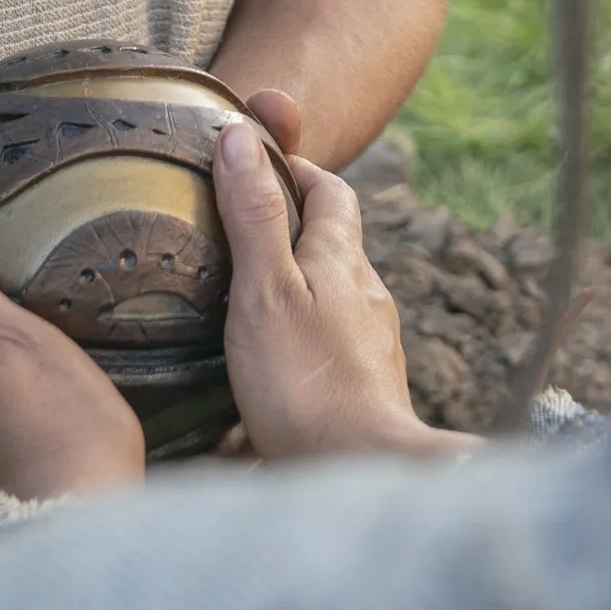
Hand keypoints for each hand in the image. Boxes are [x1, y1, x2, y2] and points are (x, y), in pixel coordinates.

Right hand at [214, 118, 479, 462]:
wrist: (361, 471)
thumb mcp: (265, 289)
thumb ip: (253, 216)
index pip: (331, 191)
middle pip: (335, 243)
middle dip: (295, 229)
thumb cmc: (306, 383)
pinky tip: (273, 365)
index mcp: (340, 260)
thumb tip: (240, 138)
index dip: (298, 171)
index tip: (258, 166)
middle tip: (241, 230)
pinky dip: (304, 341)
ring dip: (299, 288)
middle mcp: (365, 294)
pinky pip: (333, 348)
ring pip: (335, 298)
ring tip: (247, 300)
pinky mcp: (365, 389)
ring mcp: (371, 344)